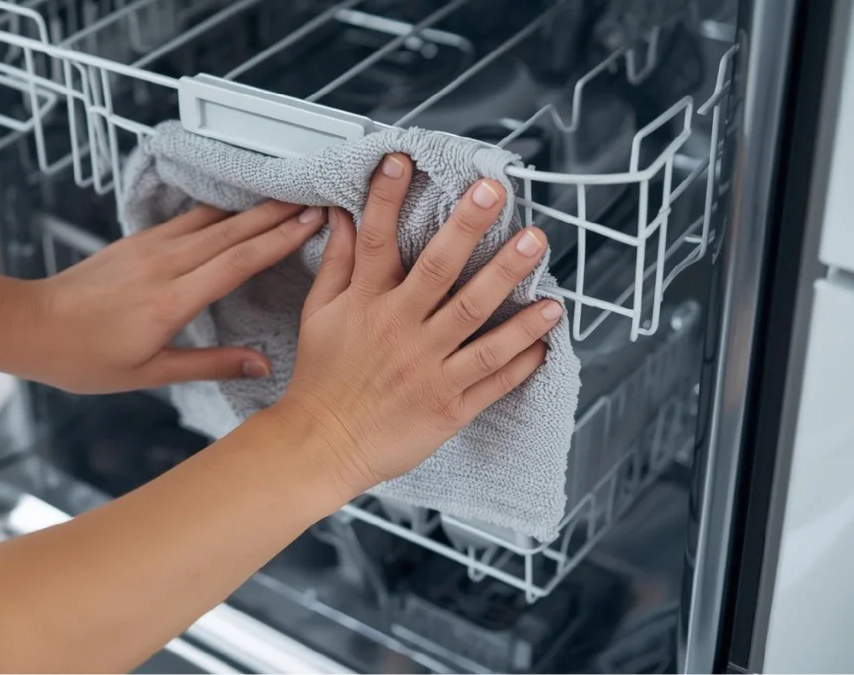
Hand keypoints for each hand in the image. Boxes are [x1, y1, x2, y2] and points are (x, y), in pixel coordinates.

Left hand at [5, 202, 325, 392]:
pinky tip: (234, 209)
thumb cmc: (83, 358)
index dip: (280, 239)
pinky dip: (219, 212)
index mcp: (171, 300)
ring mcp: (149, 247)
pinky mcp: (137, 241)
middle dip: (277, 214)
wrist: (29, 327)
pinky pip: (188, 220)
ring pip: (211, 220)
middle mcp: (163, 264)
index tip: (312, 223)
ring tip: (285, 199)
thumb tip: (261, 365)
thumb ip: (210, 364)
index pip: (238, 261)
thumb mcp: (150, 374)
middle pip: (232, 230)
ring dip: (251, 208)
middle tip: (315, 200)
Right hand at [273, 153, 562, 496]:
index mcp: (367, 305)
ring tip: (536, 248)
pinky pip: (493, 375)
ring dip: (509, 281)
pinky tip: (547, 331)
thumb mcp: (320, 314)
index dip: (388, 198)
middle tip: (495, 192)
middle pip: (440, 270)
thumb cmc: (322, 379)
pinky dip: (521, 353)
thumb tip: (341, 216)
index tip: (404, 161)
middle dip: (469, 226)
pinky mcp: (449, 404)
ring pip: (477, 318)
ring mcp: (428, 367)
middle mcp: (400, 330)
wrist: (322, 444)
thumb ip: (338, 263)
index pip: (377, 241)